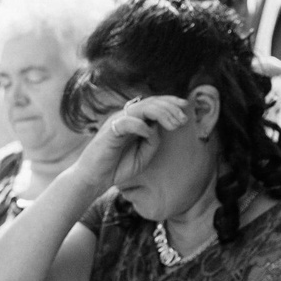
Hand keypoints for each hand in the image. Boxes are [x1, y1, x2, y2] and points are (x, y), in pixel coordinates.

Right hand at [69, 97, 189, 189]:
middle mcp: (126, 116)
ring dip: (162, 114)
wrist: (95, 178)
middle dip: (171, 107)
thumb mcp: (144, 154)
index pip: (154, 103)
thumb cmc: (118, 166)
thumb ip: (153, 140)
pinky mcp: (110, 131)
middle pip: (151, 102)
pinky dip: (142, 126)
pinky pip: (128, 121)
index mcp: (134, 119)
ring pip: (143, 108)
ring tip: (175, 125)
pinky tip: (149, 133)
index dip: (170, 102)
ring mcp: (117, 121)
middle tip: (184, 119)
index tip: (186, 106)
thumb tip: (160, 127)